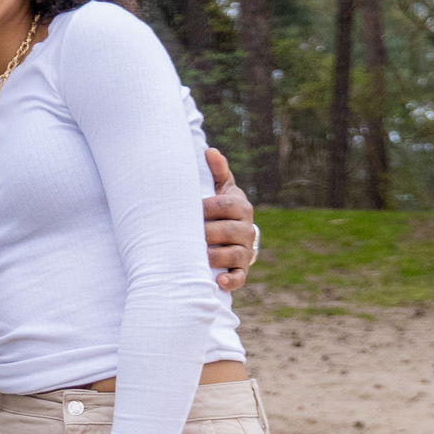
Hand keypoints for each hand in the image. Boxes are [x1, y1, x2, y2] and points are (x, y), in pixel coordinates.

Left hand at [202, 149, 255, 294]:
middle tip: (187, 235)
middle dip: (207, 233)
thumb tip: (210, 152)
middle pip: (228, 231)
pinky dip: (230, 280)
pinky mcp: (242, 269)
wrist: (233, 234)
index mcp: (241, 207)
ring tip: (197, 256)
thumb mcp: (221, 188)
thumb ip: (217, 172)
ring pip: (233, 254)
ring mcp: (245, 251)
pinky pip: (239, 277)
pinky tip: (217, 281)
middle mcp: (247, 229)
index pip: (224, 206)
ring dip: (215, 256)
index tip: (190, 211)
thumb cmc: (221, 207)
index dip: (206, 209)